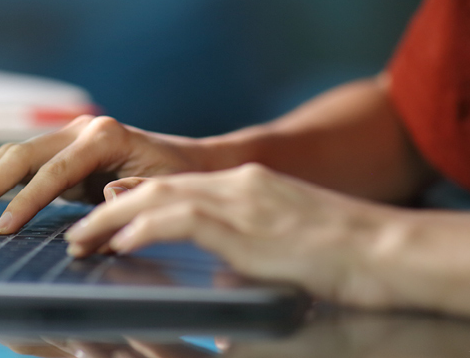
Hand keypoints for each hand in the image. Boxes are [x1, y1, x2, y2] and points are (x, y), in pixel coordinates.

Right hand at [0, 115, 212, 233]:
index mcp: (104, 136)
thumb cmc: (178, 180)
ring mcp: (68, 134)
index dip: (23, 202)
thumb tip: (103, 200)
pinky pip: (17, 159)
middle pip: (21, 156)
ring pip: (12, 154)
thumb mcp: (162, 190)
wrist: (191, 162)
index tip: (1, 230)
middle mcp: (81, 129)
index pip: (51, 172)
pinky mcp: (60, 147)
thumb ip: (131, 195)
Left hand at [64, 163, 395, 305]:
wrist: (389, 251)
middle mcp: (239, 184)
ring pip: (157, 198)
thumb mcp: (288, 252)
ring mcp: (242, 199)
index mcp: (250, 187)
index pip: (179, 185)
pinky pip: (178, 219)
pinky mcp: (245, 222)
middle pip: (157, 186)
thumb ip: (249, 259)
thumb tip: (221, 284)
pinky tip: (120, 245)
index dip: (137, 197)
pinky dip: (143, 230)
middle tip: (80, 230)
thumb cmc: (350, 261)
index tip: (107, 211)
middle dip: (111, 208)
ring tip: (82, 240)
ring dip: (112, 220)